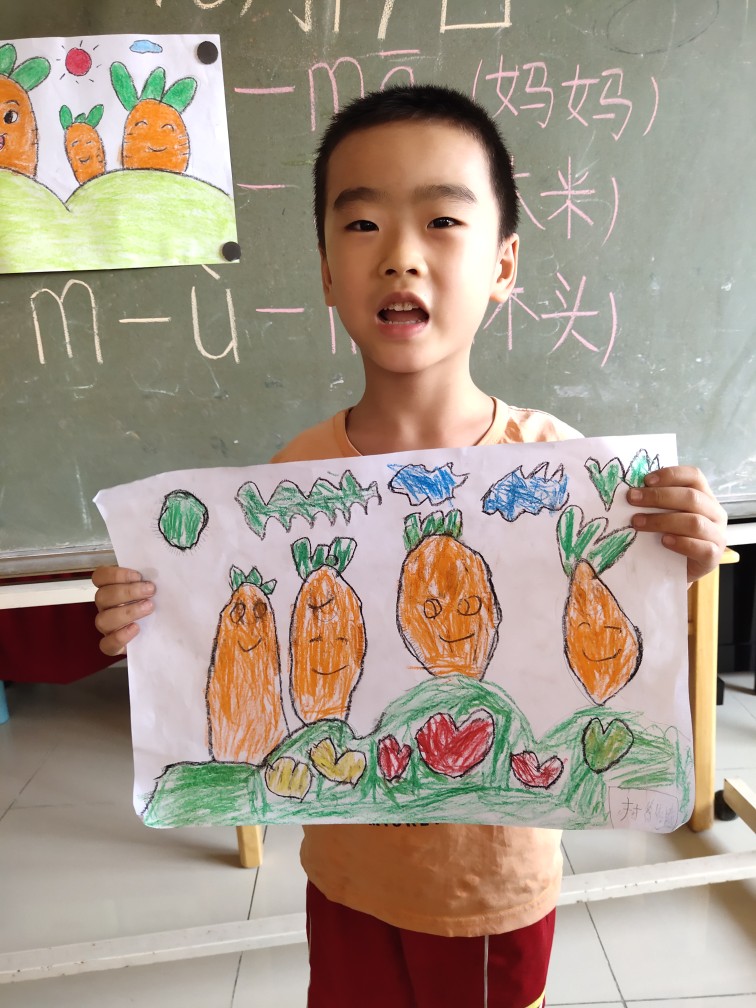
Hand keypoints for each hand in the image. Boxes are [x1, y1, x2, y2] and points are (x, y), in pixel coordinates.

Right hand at [92, 565, 154, 655]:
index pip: (100, 577)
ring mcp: (107, 627)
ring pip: (103, 619)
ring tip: (149, 608)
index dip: (116, 575)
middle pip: (102, 597)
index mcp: (111, 589)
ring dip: (127, 612)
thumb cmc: (156, 603)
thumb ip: (151, 579)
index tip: (138, 576)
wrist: (161, 633)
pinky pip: (106, 644)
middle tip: (150, 591)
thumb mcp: (153, 588)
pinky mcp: (113, 645)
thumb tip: (162, 569)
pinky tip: (136, 629)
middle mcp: (106, 607)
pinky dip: (120, 637)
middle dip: (127, 592)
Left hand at [627, 466, 726, 583]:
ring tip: (637, 522)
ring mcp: (717, 534)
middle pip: (691, 497)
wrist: (678, 570)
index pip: (694, 476)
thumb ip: (657, 502)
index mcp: (704, 496)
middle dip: (658, 496)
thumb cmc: (670, 536)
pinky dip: (681, 543)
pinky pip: (701, 547)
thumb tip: (632, 491)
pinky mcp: (713, 556)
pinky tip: (663, 541)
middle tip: (632, 499)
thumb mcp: (665, 514)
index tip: (645, 480)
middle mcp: (715, 512)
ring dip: (662, 520)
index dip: (670, 475)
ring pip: (694, 522)